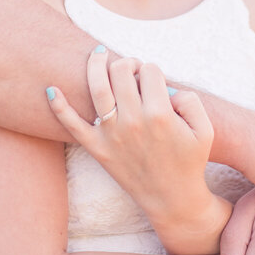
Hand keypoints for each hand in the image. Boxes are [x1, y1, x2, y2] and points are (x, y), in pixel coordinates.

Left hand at [47, 51, 229, 252]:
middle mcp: (133, 122)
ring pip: (97, 87)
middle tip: (132, 70)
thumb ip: (190, 99)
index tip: (155, 82)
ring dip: (95, 65)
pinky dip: (58, 105)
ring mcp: (112, 135)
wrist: (173, 200)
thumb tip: (164, 86)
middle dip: (127, 62)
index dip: (153, 71)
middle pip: (121, 71)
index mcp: (160, 114)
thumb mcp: (204, 129)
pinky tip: (50, 88)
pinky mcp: (97, 148)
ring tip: (98, 54)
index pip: (150, 71)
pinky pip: (71, 125)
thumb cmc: (190, 161)